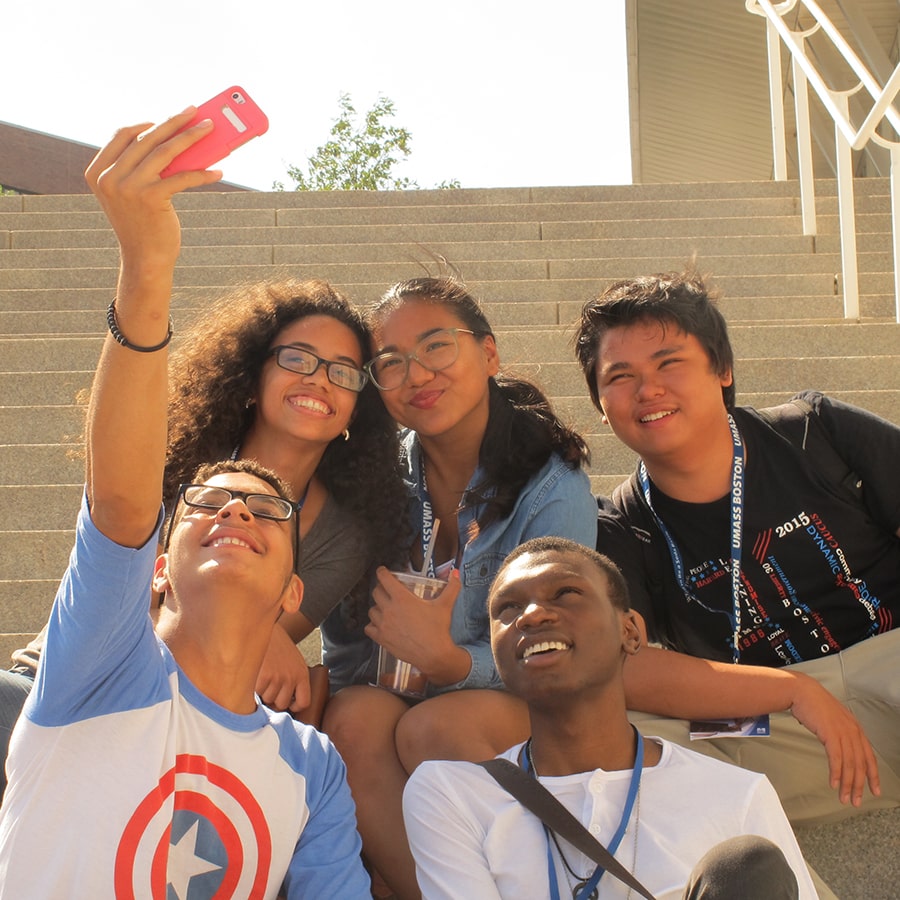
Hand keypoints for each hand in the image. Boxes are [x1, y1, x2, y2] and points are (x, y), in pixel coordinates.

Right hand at [85, 110, 220, 279]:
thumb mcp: (135, 193)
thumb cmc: (144, 225)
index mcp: (98, 172)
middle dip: (174, 122)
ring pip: (165, 151)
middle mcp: (110, 177)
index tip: (165, 117)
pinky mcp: (151, 198)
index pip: (121, 136)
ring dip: (191, 137)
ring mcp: (128, 187)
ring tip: (209, 129)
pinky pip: (181, 177)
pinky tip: (217, 171)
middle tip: (195, 111)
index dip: (144, 124)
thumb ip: (143, 169)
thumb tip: (177, 143)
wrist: (145, 260)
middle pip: (146, 138)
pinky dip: (202, 173)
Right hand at [255, 623, 311, 713]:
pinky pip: (256, 694)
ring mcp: (278, 677)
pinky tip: (254, 676)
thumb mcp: (292, 660)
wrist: (264, 626)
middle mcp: (292, 677)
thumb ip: (293, 678)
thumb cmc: (276, 645)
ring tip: (261, 676)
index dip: (294, 706)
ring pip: (268, 699)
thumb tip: (286, 703)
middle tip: (268, 686)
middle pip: (282, 704)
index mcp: (302, 674)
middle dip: (274, 698)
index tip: (286, 702)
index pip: (304, 702)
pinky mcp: (264, 676)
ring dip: (262, 692)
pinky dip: (253, 688)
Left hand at [365, 568, 467, 683]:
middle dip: (380, 589)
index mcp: (402, 599)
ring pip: (372, 610)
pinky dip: (372, 625)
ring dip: (377, 607)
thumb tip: (455, 575)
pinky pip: (369, 628)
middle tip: (386, 590)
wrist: (433, 654)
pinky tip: (380, 624)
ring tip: (384, 608)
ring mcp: (384, 625)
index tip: (382, 571)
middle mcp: (390, 610)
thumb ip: (451, 588)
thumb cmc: (437, 631)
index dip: (382, 572)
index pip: (385, 579)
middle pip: (376, 593)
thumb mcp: (444, 606)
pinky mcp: (382, 639)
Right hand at [788, 672, 879, 805]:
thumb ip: (837, 732)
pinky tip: (833, 783)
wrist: (802, 691)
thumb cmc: (813, 703)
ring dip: (847, 784)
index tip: (874, 790)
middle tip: (856, 800)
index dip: (873, 775)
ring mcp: (843, 732)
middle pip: (860, 764)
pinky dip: (836, 773)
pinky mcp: (831, 734)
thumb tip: (834, 746)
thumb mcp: (831, 719)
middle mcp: (853, 731)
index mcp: (855, 728)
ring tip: (844, 797)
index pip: (869, 756)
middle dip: (858, 785)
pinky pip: (836, 759)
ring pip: (850, 764)